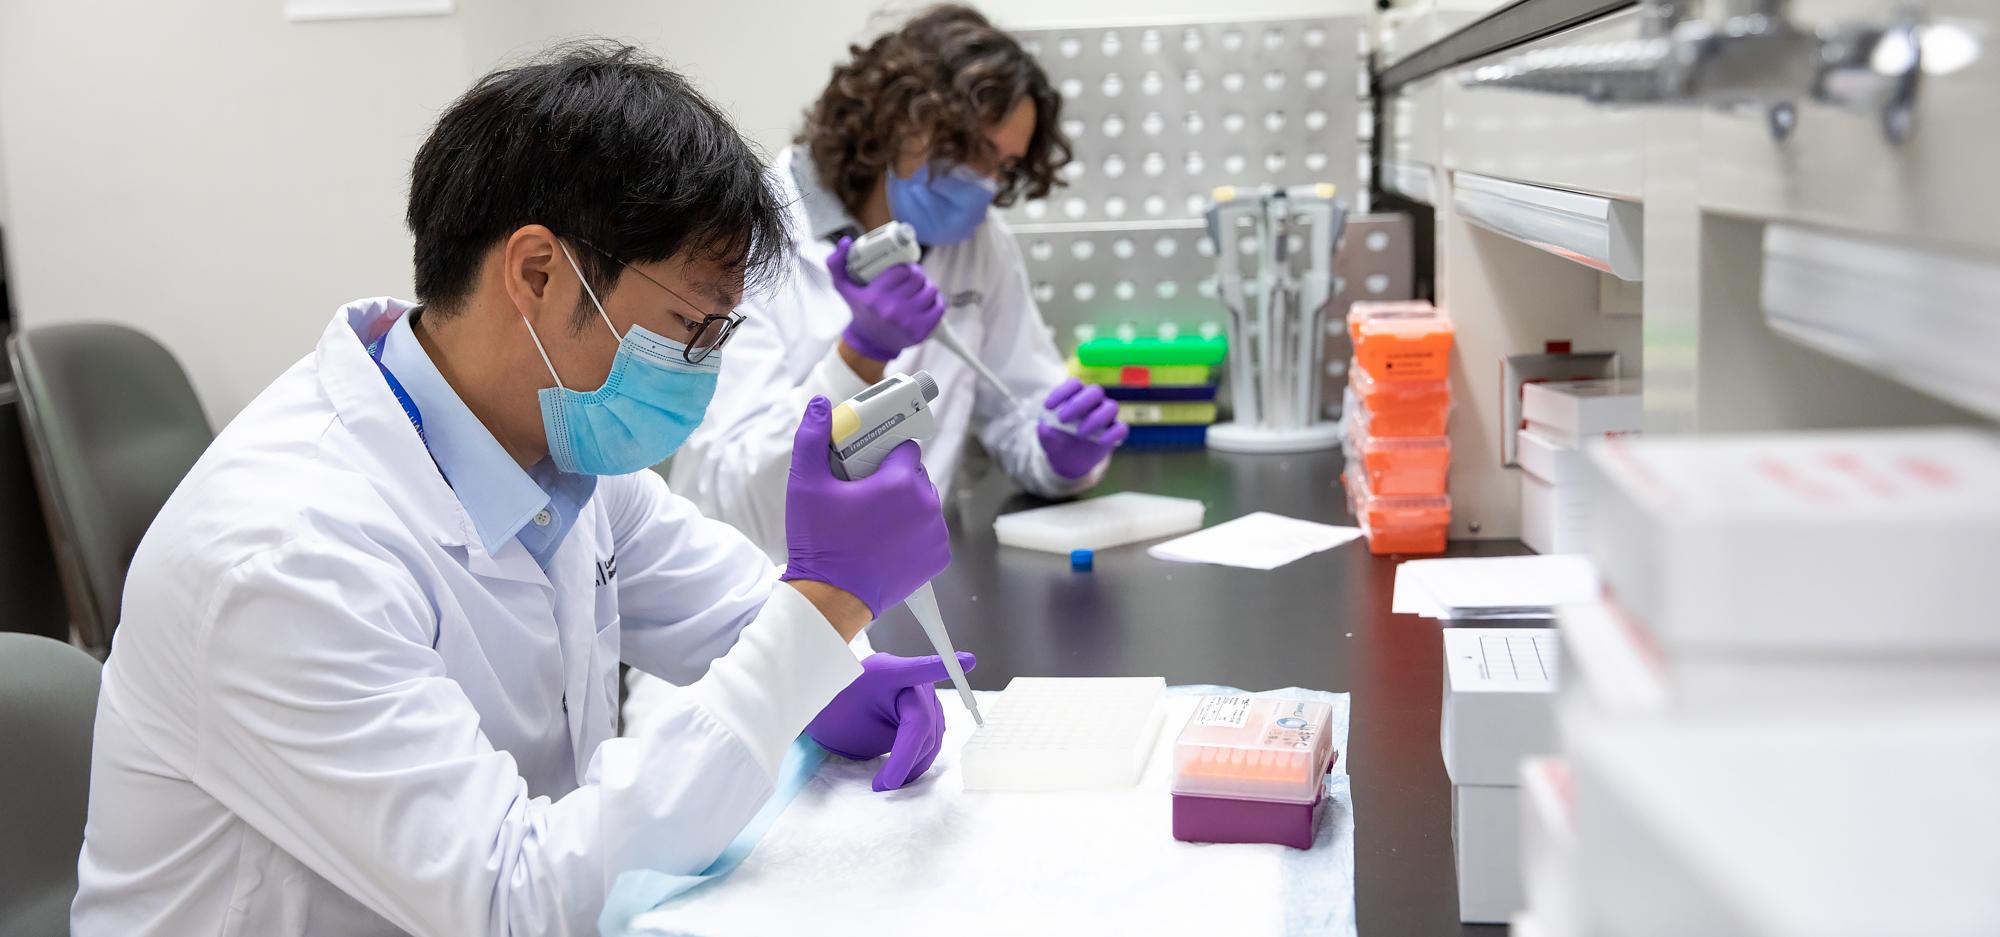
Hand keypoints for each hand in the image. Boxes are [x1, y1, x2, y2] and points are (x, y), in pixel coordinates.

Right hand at [780, 396, 951, 619]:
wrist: (832, 598)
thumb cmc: (819, 542)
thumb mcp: (805, 485)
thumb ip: (811, 439)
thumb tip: (818, 405)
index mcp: (900, 482)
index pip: (905, 448)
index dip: (885, 453)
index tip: (868, 465)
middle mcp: (926, 505)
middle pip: (915, 475)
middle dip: (894, 479)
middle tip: (865, 494)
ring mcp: (935, 533)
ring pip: (925, 502)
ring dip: (907, 505)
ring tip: (876, 518)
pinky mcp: (938, 557)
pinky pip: (931, 530)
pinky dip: (915, 531)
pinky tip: (889, 538)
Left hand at [807, 651, 977, 791]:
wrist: (831, 708)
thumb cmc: (835, 715)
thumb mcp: (849, 726)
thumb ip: (884, 738)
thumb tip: (920, 756)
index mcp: (885, 672)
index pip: (918, 669)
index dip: (943, 666)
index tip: (968, 660)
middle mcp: (911, 679)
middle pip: (922, 723)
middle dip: (905, 759)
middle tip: (881, 785)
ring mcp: (923, 693)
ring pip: (931, 735)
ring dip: (913, 762)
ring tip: (887, 781)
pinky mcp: (928, 708)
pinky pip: (931, 737)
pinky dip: (918, 757)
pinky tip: (902, 771)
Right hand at [827, 237, 946, 361]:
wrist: (870, 342)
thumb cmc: (860, 310)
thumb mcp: (843, 287)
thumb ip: (836, 263)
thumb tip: (845, 241)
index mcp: (874, 297)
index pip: (902, 270)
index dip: (905, 267)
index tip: (903, 271)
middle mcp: (891, 310)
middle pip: (918, 278)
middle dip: (917, 275)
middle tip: (912, 279)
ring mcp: (907, 322)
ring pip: (930, 290)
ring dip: (927, 287)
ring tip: (919, 290)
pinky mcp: (921, 331)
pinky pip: (939, 307)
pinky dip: (936, 302)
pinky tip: (927, 301)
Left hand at [1036, 378, 1128, 478]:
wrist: (1068, 460)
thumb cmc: (1057, 439)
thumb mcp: (1046, 436)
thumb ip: (1046, 430)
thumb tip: (1049, 427)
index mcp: (1077, 395)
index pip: (1074, 384)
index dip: (1062, 392)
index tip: (1048, 407)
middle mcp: (1094, 402)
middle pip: (1095, 391)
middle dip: (1078, 404)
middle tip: (1063, 419)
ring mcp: (1106, 416)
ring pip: (1111, 407)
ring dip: (1095, 419)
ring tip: (1080, 434)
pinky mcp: (1114, 432)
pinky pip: (1121, 429)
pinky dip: (1113, 434)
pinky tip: (1100, 441)